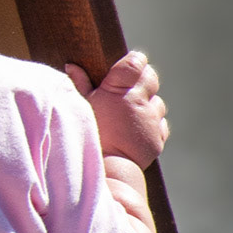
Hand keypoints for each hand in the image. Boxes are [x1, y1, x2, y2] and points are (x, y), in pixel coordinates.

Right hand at [66, 50, 168, 167]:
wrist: (106, 170)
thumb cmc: (87, 136)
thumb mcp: (80, 108)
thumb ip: (79, 84)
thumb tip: (71, 66)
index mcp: (119, 89)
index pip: (136, 62)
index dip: (134, 61)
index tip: (127, 67)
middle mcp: (139, 102)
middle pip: (151, 77)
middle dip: (143, 79)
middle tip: (128, 89)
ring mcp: (151, 120)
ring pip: (158, 103)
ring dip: (148, 105)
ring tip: (130, 116)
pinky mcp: (157, 138)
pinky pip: (160, 125)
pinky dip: (152, 125)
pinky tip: (137, 131)